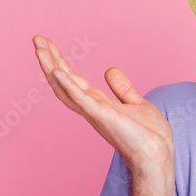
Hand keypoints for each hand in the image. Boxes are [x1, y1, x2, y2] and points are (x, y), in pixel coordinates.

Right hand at [32, 35, 173, 172]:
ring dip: (51, 68)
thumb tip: (109, 70)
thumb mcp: (136, 104)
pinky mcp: (103, 117)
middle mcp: (91, 108)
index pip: (73, 79)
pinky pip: (82, 100)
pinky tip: (57, 71)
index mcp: (98, 104)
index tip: (48, 44)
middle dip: (49, 60)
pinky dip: (68, 86)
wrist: (158, 156)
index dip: (60, 61)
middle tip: (36, 39)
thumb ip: (122, 88)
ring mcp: (95, 113)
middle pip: (63, 81)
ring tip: (39, 49)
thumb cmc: (149, 136)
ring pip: (66, 88)